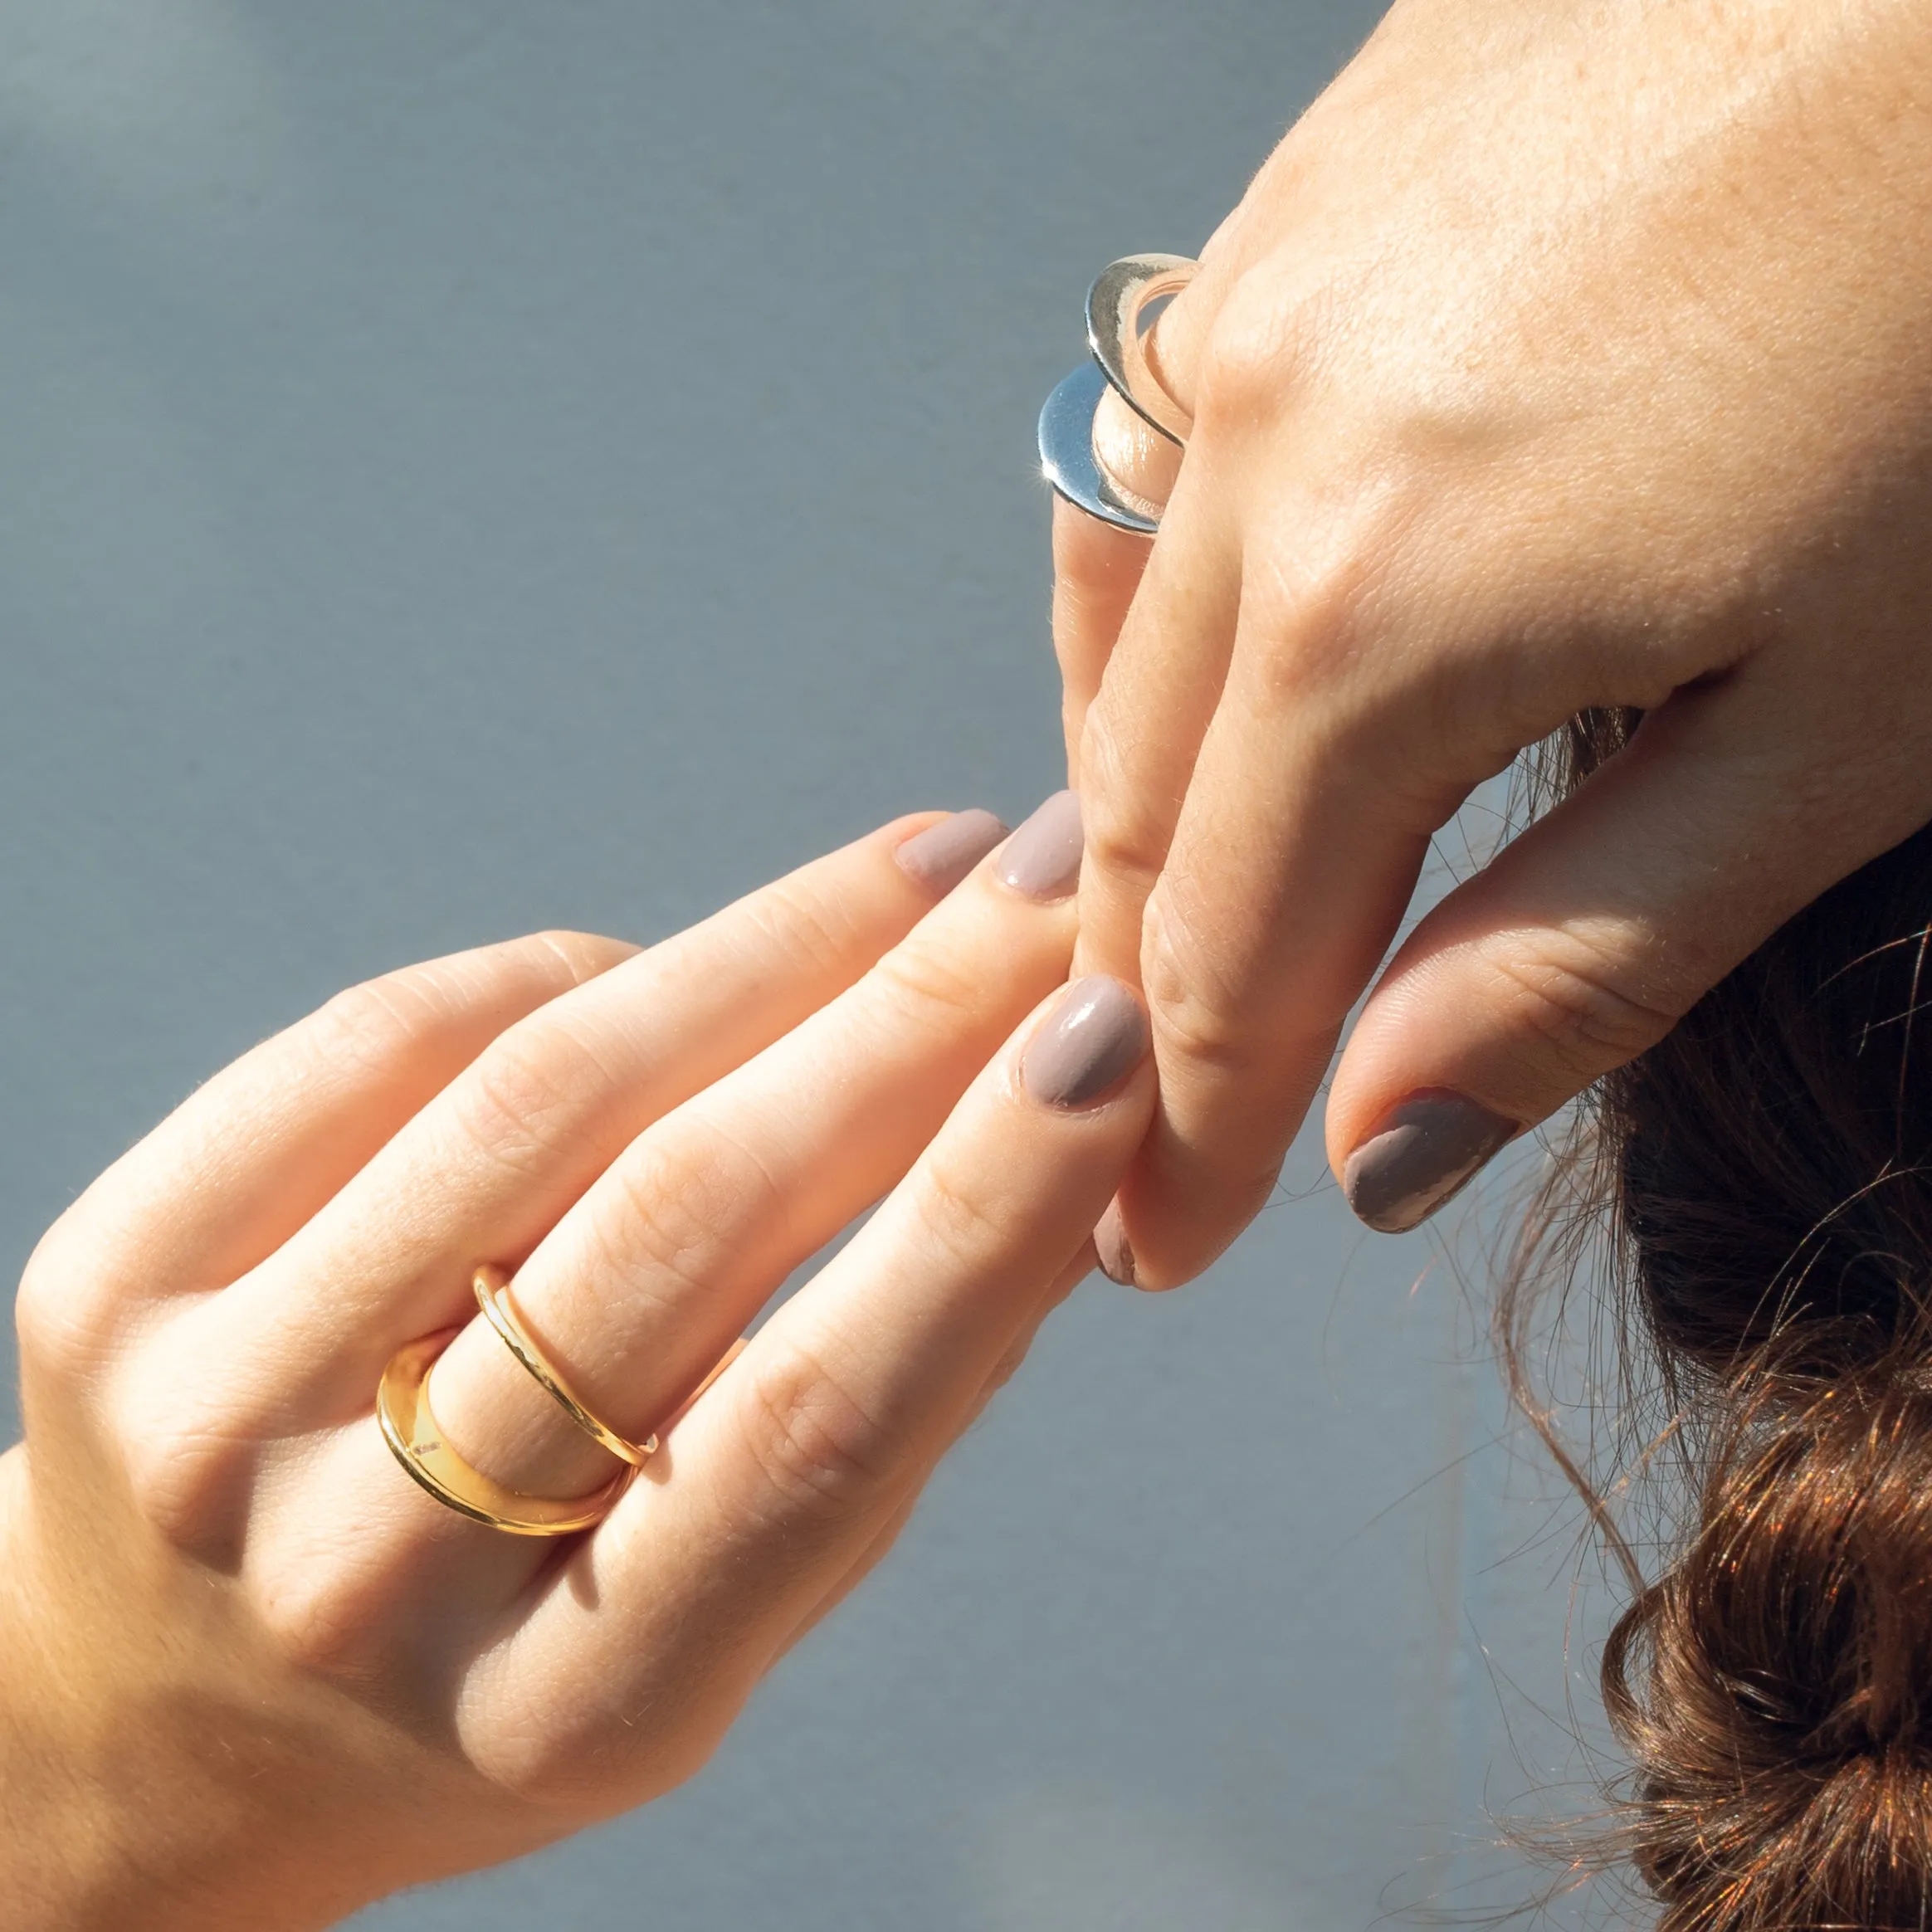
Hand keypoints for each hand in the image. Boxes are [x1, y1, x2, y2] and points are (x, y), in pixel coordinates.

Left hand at [0, 798, 1148, 1930]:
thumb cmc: (488, 1671)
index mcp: (567, 1709)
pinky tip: (671, 969)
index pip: (813, 1425)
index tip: (1101, 1040)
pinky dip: (559, 973)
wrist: (159, 1721)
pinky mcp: (106, 1286)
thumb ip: (856, 1439)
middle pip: (685, 1221)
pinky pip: (376, 1045)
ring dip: (768, 949)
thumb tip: (1040, 1179)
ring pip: (542, 1099)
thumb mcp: (700, 1639)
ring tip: (917, 869)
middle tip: (1045, 887)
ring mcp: (212, 1415)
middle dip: (904, 1016)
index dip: (977, 1208)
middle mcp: (369, 1568)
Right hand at [1054, 0, 1931, 1283]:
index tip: (1160, 1242)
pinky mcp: (1312, 185)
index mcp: (1380, 606)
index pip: (1224, 952)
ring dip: (1126, 798)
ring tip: (1157, 919)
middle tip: (1142, 1125)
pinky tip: (1205, 636)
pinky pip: (1153, 443)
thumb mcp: (1853, 720)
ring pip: (1115, 624)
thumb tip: (1378, 1142)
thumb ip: (1580, 957)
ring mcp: (1263, 282)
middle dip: (1135, 989)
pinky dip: (1153, 596)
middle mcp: (1263, 438)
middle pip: (1134, 802)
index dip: (1189, 1125)